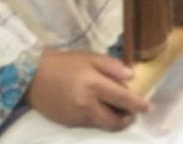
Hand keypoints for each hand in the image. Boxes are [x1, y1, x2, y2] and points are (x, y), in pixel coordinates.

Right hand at [25, 50, 151, 130]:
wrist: (33, 77)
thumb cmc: (64, 63)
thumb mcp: (90, 57)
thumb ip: (112, 66)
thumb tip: (131, 76)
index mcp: (94, 85)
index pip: (123, 98)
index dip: (138, 104)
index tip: (149, 107)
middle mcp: (87, 104)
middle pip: (114, 120)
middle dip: (127, 118)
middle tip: (132, 112)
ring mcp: (77, 117)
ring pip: (102, 125)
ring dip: (113, 120)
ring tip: (117, 111)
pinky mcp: (69, 123)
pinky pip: (90, 124)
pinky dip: (99, 119)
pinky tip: (98, 109)